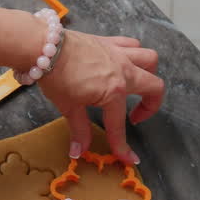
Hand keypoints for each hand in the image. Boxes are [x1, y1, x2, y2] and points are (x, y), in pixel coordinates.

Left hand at [38, 31, 163, 165]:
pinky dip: (134, 54)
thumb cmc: (57, 77)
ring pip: (150, 60)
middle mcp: (124, 71)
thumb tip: (79, 152)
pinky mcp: (110, 41)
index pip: (119, 125)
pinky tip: (124, 63)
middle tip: (134, 117)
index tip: (128, 158)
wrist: (45, 47)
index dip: (123, 146)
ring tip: (136, 87)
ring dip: (149, 74)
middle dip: (151, 105)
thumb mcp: (69, 107)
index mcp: (114, 92)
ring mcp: (119, 54)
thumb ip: (79, 129)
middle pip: (154, 87)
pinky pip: (132, 45)